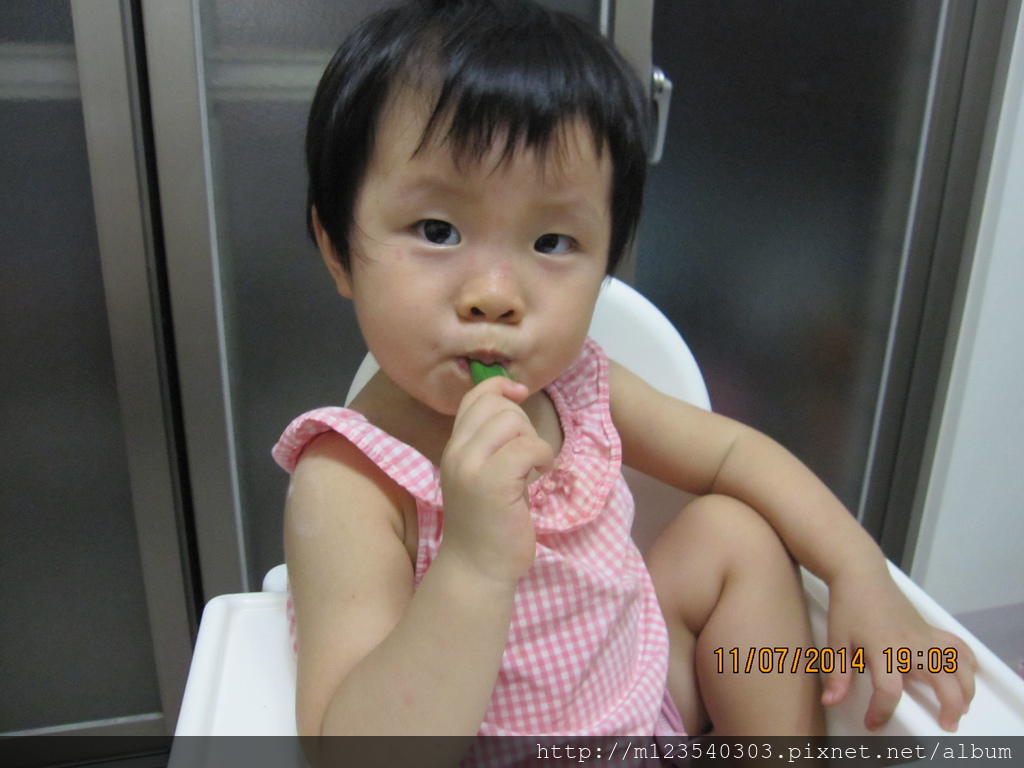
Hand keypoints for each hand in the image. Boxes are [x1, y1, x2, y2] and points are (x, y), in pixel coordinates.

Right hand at [439, 376, 553, 584]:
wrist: (476, 569)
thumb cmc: (487, 525)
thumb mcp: (480, 477)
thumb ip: (489, 445)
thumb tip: (513, 407)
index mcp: (454, 448)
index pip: (474, 398)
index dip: (500, 387)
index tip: (521, 394)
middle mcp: (457, 452)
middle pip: (496, 405)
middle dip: (523, 421)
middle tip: (528, 454)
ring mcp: (472, 467)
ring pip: (511, 420)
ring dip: (533, 439)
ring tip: (533, 467)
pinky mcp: (494, 483)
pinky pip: (528, 447)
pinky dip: (543, 456)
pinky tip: (540, 475)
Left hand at [822, 565, 977, 731]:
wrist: (860, 575)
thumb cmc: (847, 607)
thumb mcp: (836, 640)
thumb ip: (837, 674)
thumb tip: (830, 701)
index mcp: (883, 649)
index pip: (889, 690)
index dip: (882, 711)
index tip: (873, 723)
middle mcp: (910, 644)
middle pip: (942, 680)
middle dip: (948, 707)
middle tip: (945, 724)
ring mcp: (924, 635)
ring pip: (957, 664)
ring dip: (966, 687)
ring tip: (962, 707)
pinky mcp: (929, 627)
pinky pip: (956, 644)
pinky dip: (967, 659)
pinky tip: (969, 673)